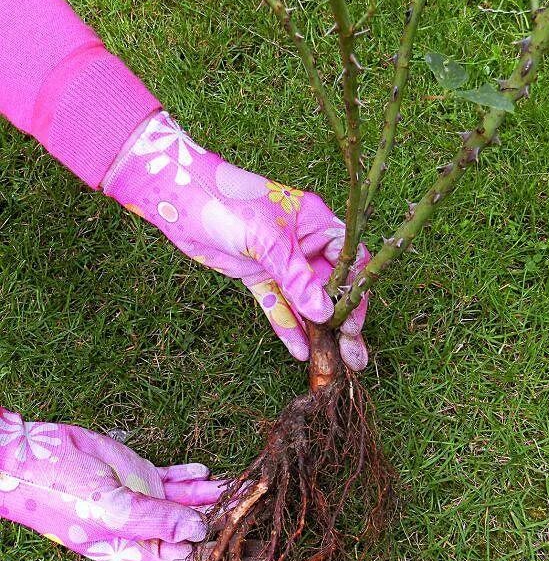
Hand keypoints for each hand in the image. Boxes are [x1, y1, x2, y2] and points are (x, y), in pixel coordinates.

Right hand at [0, 408, 232, 560]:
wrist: (30, 456)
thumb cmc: (59, 493)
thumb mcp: (109, 510)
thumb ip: (155, 520)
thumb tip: (198, 531)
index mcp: (133, 548)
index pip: (187, 558)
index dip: (220, 557)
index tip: (255, 553)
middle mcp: (143, 527)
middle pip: (194, 531)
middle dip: (227, 524)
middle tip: (266, 517)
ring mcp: (142, 500)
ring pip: (188, 502)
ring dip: (217, 497)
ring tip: (249, 488)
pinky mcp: (138, 475)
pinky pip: (173, 479)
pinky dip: (192, 476)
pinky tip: (211, 472)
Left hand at [103, 111, 369, 369]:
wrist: (180, 199)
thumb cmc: (230, 203)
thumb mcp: (269, 240)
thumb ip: (298, 278)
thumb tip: (324, 313)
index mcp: (316, 222)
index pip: (349, 259)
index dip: (355, 290)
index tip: (354, 321)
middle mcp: (303, 242)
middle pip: (331, 286)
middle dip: (341, 319)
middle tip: (353, 352)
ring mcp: (280, 261)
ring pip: (305, 301)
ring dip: (318, 330)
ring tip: (334, 362)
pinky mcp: (258, 275)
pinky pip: (277, 304)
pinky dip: (287, 326)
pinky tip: (299, 351)